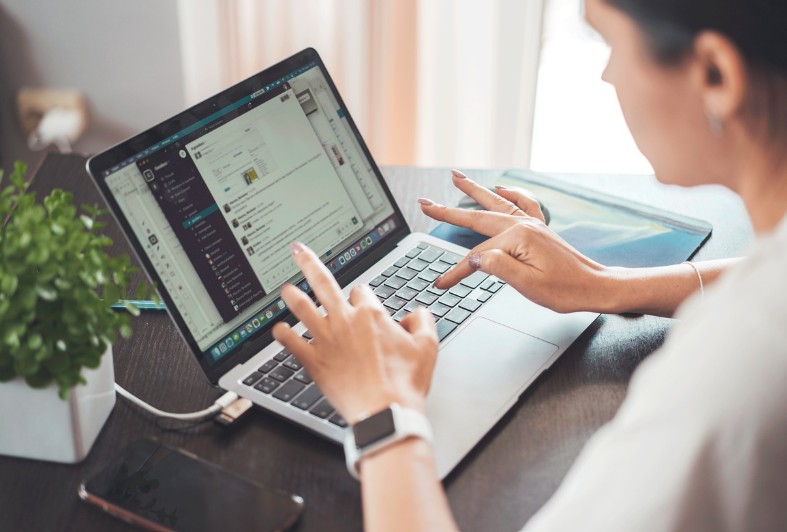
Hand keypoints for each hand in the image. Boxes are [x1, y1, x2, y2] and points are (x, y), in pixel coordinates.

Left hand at [272, 242, 438, 423]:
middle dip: (309, 263)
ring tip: (285, 288)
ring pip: (303, 309)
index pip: (362, 291)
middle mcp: (345, 321)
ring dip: (292, 296)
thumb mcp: (428, 346)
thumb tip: (417, 313)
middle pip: (323, 283)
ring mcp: (326, 341)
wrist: (385, 412)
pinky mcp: (314, 362)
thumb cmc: (405, 383)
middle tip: (298, 251)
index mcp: (371, 314)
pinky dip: (283, 335)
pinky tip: (277, 330)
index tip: (364, 304)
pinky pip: (292, 343)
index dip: (363, 297)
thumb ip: (423, 321)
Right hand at [418, 170, 609, 313]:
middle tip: (425, 202)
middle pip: (478, 217)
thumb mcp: (528, 285)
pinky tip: (501, 188)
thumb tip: (474, 257)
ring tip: (456, 177)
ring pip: (495, 203)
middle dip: (449, 211)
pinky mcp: (540, 228)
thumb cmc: (566, 290)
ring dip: (474, 191)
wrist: (596, 287)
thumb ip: (499, 267)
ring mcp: (533, 224)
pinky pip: (522, 204)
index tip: (441, 283)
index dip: (456, 271)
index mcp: (519, 239)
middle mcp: (524, 225)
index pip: (477, 256)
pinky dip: (510, 194)